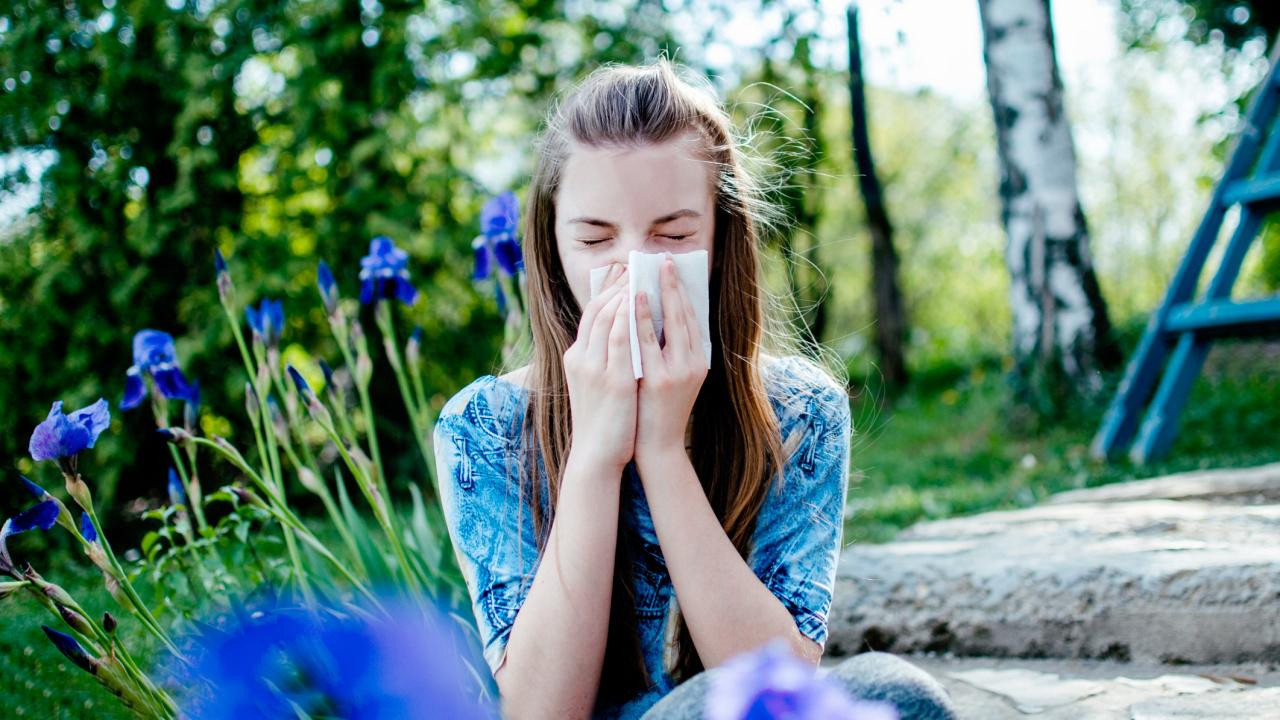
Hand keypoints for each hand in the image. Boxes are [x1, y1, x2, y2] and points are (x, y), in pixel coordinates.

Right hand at [563, 262, 636, 474]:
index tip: (622, 271)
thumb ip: (602, 358)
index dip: (605, 289)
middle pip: (597, 309)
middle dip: (617, 284)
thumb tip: (622, 335)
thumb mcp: (595, 383)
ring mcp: (594, 368)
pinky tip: (640, 300)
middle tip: (635, 263)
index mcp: (576, 357)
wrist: (597, 455)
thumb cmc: (602, 421)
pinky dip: (628, 315)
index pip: (590, 313)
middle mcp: (581, 358)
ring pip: (607, 318)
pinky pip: (620, 338)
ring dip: (624, 292)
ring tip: (641, 273)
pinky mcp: (612, 380)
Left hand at [634, 255, 707, 462]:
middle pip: (685, 314)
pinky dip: (640, 316)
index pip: (692, 317)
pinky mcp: (658, 380)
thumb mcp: (673, 377)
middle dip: (674, 284)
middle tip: (664, 259)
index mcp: (699, 361)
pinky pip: (647, 341)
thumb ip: (671, 350)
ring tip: (649, 270)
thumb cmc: (658, 411)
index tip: (672, 269)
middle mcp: (694, 364)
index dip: (682, 291)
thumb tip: (658, 316)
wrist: (656, 448)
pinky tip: (631, 298)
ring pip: (670, 323)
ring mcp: (677, 372)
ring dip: (659, 294)